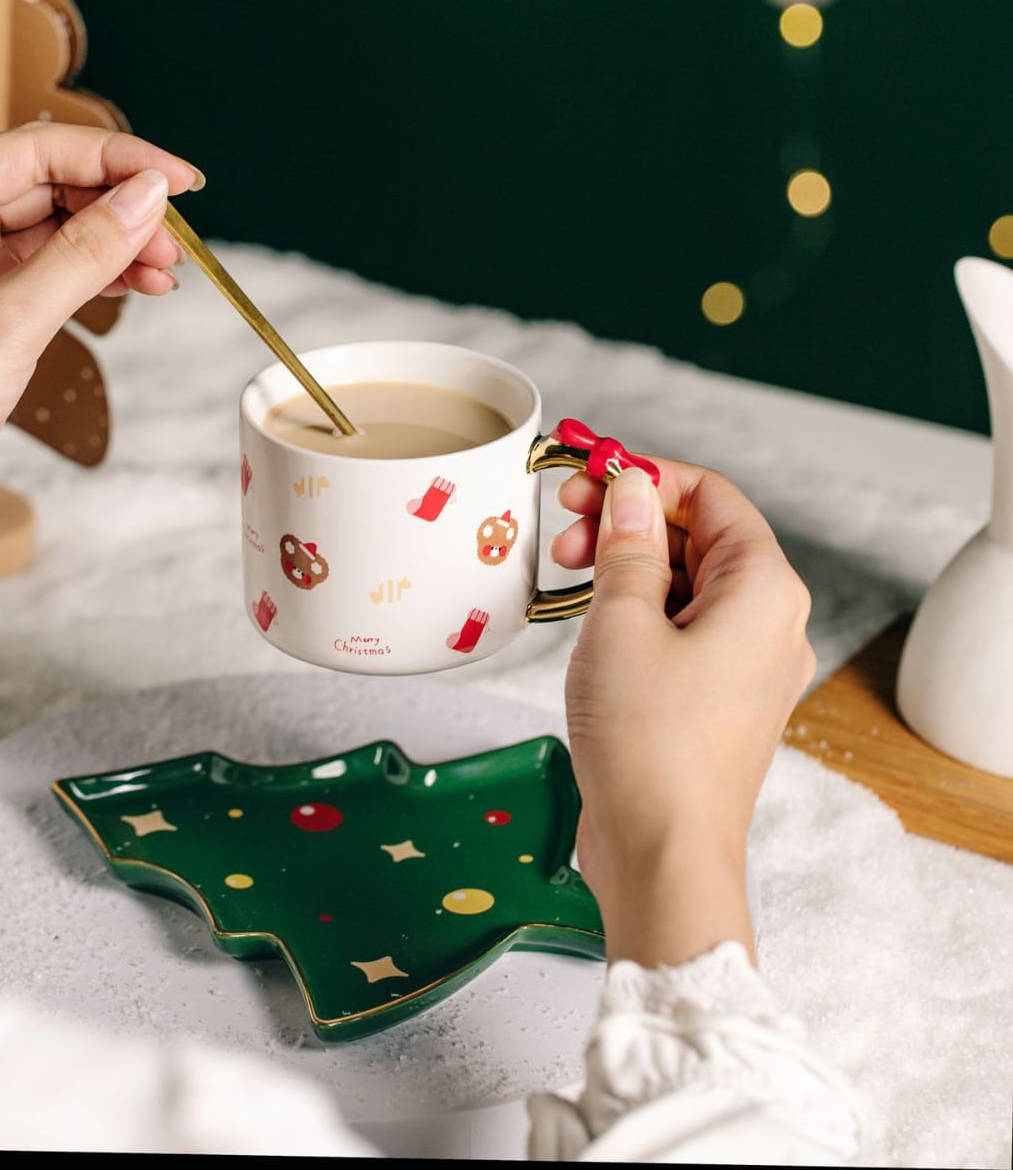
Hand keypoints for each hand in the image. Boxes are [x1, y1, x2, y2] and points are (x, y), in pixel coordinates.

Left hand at [0, 124, 200, 587]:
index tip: (180, 179)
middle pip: (47, 185)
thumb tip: (148, 196)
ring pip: (53, 232)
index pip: (33, 150)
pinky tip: (138, 285)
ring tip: (167, 269)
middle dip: (119, 204)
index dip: (114, 157)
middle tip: (178, 239)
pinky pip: (48, 278)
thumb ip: (81, 256)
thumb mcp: (3, 328)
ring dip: (115, 243)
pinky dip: (97, 278)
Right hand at [550, 460, 814, 966]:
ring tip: (567, 578)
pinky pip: (683, 631)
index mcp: (764, 589)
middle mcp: (770, 622)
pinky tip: (590, 622)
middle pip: (701, 536)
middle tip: (564, 531)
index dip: (644, 476)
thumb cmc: (650, 746)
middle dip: (629, 522)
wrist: (664, 857)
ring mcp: (748, 665)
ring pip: (687, 584)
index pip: (709, 495)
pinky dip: (638, 613)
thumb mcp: (621, 623)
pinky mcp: (720, 700)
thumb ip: (627, 545)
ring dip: (627, 567)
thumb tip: (629, 489)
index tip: (585, 477)